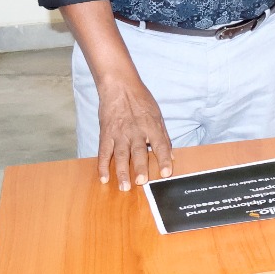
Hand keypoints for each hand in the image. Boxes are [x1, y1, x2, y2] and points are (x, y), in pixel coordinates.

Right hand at [94, 75, 173, 190]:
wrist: (120, 87)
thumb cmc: (141, 100)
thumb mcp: (157, 115)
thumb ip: (163, 136)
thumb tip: (171, 155)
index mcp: (151, 126)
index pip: (160, 145)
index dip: (163, 159)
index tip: (166, 173)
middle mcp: (136, 131)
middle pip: (139, 152)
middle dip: (140, 167)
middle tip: (142, 182)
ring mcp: (119, 133)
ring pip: (121, 155)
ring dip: (122, 172)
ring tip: (124, 186)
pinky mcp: (106, 134)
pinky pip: (104, 152)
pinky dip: (102, 166)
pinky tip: (104, 178)